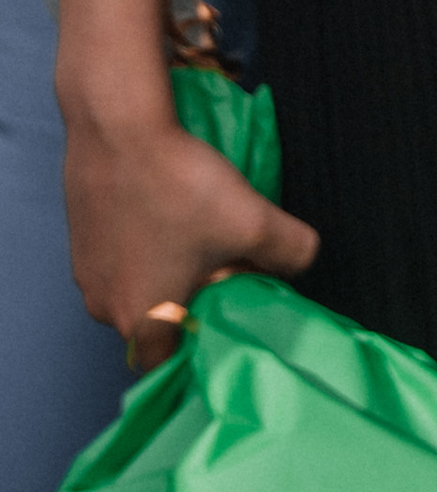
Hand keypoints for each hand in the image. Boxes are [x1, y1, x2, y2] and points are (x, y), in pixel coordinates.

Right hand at [61, 106, 316, 363]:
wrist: (119, 128)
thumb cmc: (181, 187)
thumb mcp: (254, 221)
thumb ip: (291, 254)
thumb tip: (300, 263)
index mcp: (140, 320)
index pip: (169, 363)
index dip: (199, 349)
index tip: (224, 324)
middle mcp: (102, 307)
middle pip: (154, 325)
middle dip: (188, 307)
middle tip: (221, 273)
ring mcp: (86, 274)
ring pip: (136, 290)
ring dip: (165, 275)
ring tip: (196, 238)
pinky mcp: (80, 241)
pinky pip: (118, 261)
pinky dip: (143, 249)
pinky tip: (167, 216)